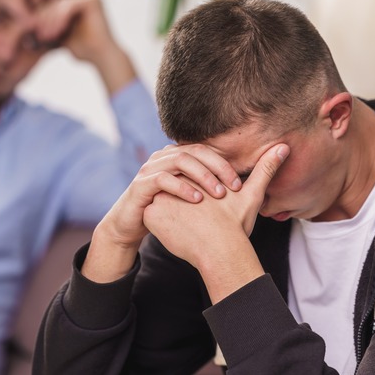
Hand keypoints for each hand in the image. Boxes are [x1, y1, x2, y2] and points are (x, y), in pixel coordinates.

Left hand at [36, 0, 134, 93]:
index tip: (34, 34)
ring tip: (46, 36)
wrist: (102, 57)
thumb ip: (49, 29)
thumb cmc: (84, 50)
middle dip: (45, 20)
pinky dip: (60, 18)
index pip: (54, 7)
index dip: (42, 19)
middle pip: (56, 4)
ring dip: (51, 21)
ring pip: (61, 5)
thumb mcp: (62, 37)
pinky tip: (56, 32)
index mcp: (77, 4)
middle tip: (38, 35)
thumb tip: (27, 30)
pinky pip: (69, 6)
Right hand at [82, 144, 243, 282]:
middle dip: (217, 168)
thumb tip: (242, 181)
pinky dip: (182, 187)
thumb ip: (213, 185)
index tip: (241, 184)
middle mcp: (164, 157)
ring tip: (219, 194)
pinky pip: (162, 179)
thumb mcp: (192, 196)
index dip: (225, 164)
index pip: (206, 150)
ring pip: (180, 160)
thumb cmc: (168, 210)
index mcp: (178, 156)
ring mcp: (151, 168)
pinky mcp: (141, 184)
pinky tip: (197, 200)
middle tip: (234, 187)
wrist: (132, 224)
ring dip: (203, 176)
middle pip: (195, 151)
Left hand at [143, 143, 288, 302]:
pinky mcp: (151, 214)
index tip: (207, 211)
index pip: (189, 177)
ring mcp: (161, 196)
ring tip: (185, 227)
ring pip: (160, 201)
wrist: (220, 252)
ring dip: (168, 211)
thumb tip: (283, 147)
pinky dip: (159, 224)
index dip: (198, 193)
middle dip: (180, 201)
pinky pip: (149, 217)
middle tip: (196, 221)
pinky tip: (174, 233)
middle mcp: (177, 180)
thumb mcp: (251, 194)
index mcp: (198, 173)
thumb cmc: (236, 226)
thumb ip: (264, 169)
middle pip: (173, 188)